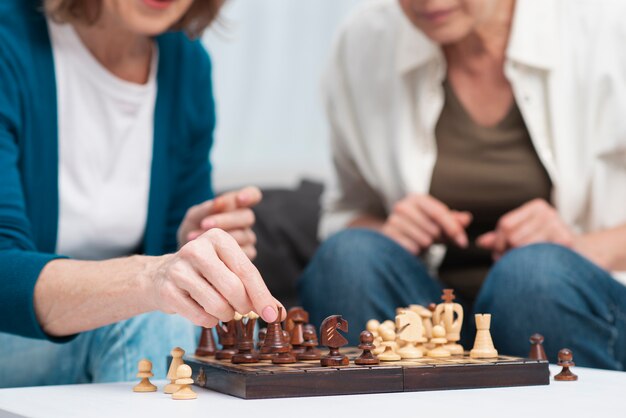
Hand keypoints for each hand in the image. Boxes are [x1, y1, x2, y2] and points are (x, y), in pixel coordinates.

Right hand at [151, 228, 284, 327]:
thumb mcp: (229, 270)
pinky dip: (208, 321)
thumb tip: (278, 312)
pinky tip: (202, 310)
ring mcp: (179, 269)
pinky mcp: (167, 290)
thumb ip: (254, 288)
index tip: (273, 315)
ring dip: (225, 315)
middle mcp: (197, 248)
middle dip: (243, 307)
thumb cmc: (205, 274)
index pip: (247, 271)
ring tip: (220, 308)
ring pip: (217, 305)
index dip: (262, 296)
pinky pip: (200, 317)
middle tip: (241, 310)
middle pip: (234, 288)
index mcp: (218, 238)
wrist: (160, 276)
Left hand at [178, 186, 261, 258]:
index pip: (253, 195)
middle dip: (226, 220)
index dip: (250, 195)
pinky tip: (207, 252)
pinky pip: (240, 253)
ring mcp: (248, 239)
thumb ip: (206, 208)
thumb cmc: (194, 230)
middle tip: (205, 224)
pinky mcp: (247, 256)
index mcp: (236, 206)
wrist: (190, 255)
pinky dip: (222, 252)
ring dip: (220, 237)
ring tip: (197, 239)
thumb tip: (218, 202)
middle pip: (247, 216)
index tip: (239, 199)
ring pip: (244, 235)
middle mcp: (245, 222)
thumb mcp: (194, 217)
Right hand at [380, 194, 470, 254]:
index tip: (463, 243)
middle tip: (432, 238)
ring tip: (421, 241)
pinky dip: (416, 250)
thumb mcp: (440, 223)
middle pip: (433, 228)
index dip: (453, 228)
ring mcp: (393, 220)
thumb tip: (467, 218)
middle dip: (439, 238)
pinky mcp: (388, 236)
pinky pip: (412, 248)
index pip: (439, 213)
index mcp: (417, 199)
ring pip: (424, 239)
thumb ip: (454, 220)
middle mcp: (402, 206)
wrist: (397, 236)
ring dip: (427, 244)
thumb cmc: (423, 228)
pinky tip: (412, 246)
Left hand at [476, 199, 573, 259]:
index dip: (497, 242)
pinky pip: (536, 255)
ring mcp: (557, 224)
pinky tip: (538, 264)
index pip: (505, 224)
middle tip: (511, 262)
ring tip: (524, 264)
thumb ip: (502, 237)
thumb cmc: (548, 245)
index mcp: (536, 206)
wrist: (584, 254)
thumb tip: (479, 242)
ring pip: (522, 247)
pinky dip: (532, 263)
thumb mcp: (525, 235)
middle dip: (507, 253)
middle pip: (512, 236)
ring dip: (518, 259)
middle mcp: (547, 212)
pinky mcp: (565, 239)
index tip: (498, 254)